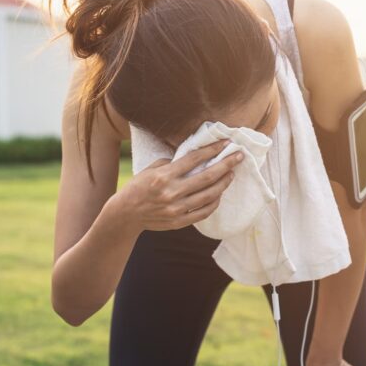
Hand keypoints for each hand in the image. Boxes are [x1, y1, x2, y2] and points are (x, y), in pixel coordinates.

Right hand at [117, 139, 244, 231]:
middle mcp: (172, 192)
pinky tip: (219, 193)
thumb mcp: (150, 169)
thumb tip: (194, 157)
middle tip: (239, 156)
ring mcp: (176, 209)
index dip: (212, 150)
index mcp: (164, 176)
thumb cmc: (139, 187)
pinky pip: (204, 212)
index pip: (194, 159)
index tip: (226, 143)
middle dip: (226, 165)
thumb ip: (171, 163)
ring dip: (224, 183)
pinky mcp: (179, 221)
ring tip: (231, 173)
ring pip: (209, 195)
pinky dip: (214, 202)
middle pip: (207, 177)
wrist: (126, 214)